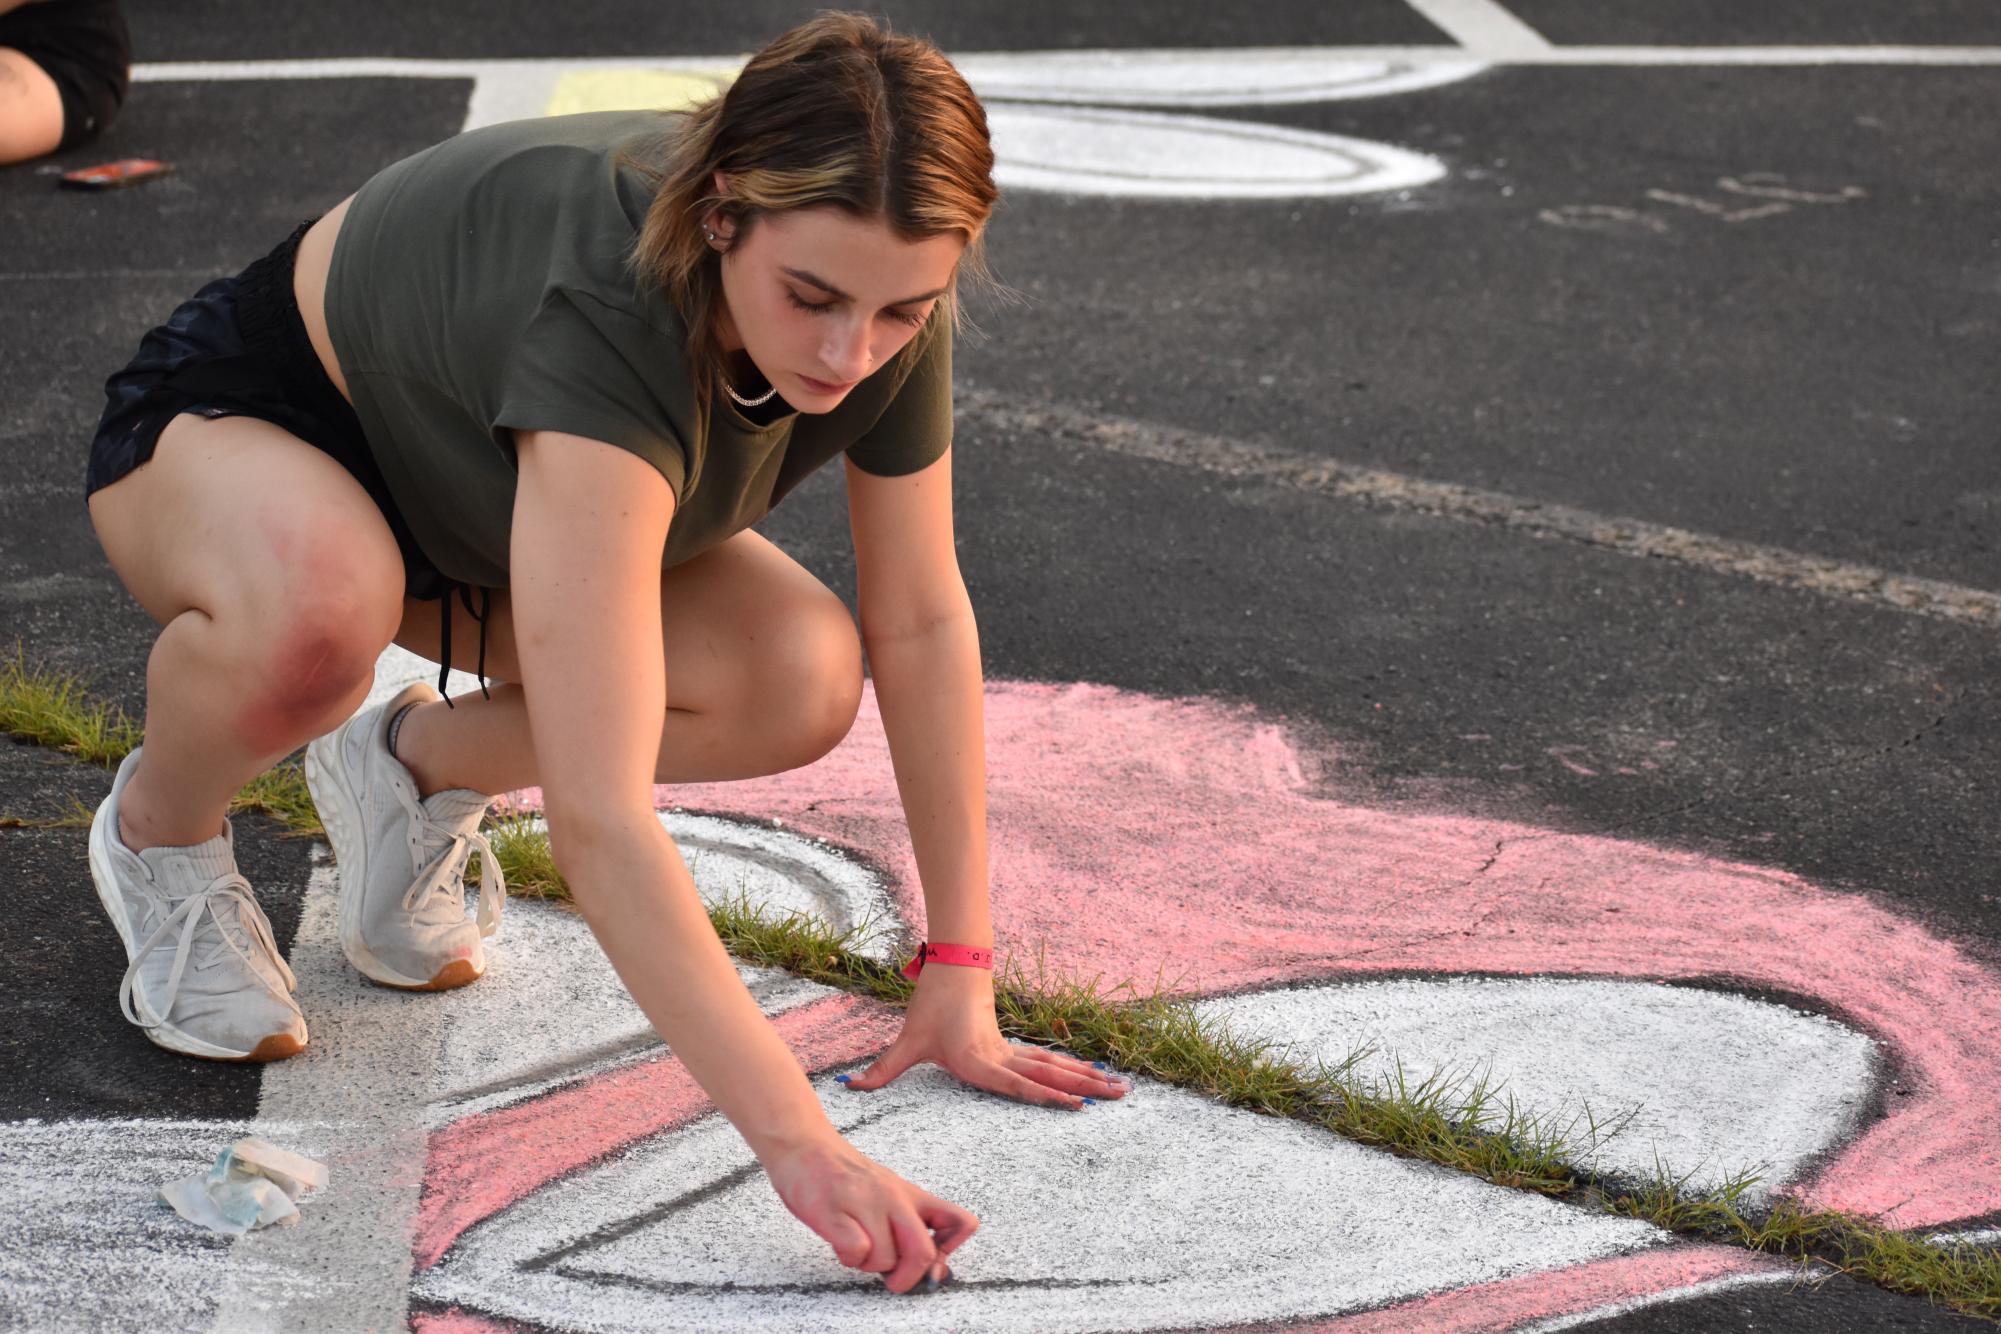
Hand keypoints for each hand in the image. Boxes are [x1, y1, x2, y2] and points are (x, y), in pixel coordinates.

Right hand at [760, 1134, 976, 1292]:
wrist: (804, 1145)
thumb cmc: (845, 1175)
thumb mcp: (888, 1191)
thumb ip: (909, 1223)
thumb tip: (932, 1267)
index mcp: (910, 1194)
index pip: (961, 1222)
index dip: (950, 1252)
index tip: (931, 1261)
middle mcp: (893, 1197)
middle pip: (923, 1252)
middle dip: (907, 1278)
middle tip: (891, 1277)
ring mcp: (864, 1203)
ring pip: (884, 1258)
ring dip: (868, 1265)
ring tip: (855, 1245)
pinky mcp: (833, 1211)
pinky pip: (855, 1250)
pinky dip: (848, 1258)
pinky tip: (840, 1242)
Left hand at [842, 962, 1132, 1107]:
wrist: (953, 965)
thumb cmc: (931, 1004)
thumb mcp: (907, 1040)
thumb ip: (882, 1069)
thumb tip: (849, 1086)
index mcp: (980, 1060)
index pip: (1017, 1083)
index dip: (1046, 1096)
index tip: (1076, 1106)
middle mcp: (1001, 1056)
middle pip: (1050, 1075)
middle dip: (1085, 1088)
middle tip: (1120, 1096)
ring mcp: (1010, 1050)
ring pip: (1055, 1067)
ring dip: (1086, 1078)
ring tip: (1120, 1088)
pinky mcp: (1011, 1045)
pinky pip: (1047, 1061)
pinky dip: (1072, 1070)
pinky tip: (1093, 1076)